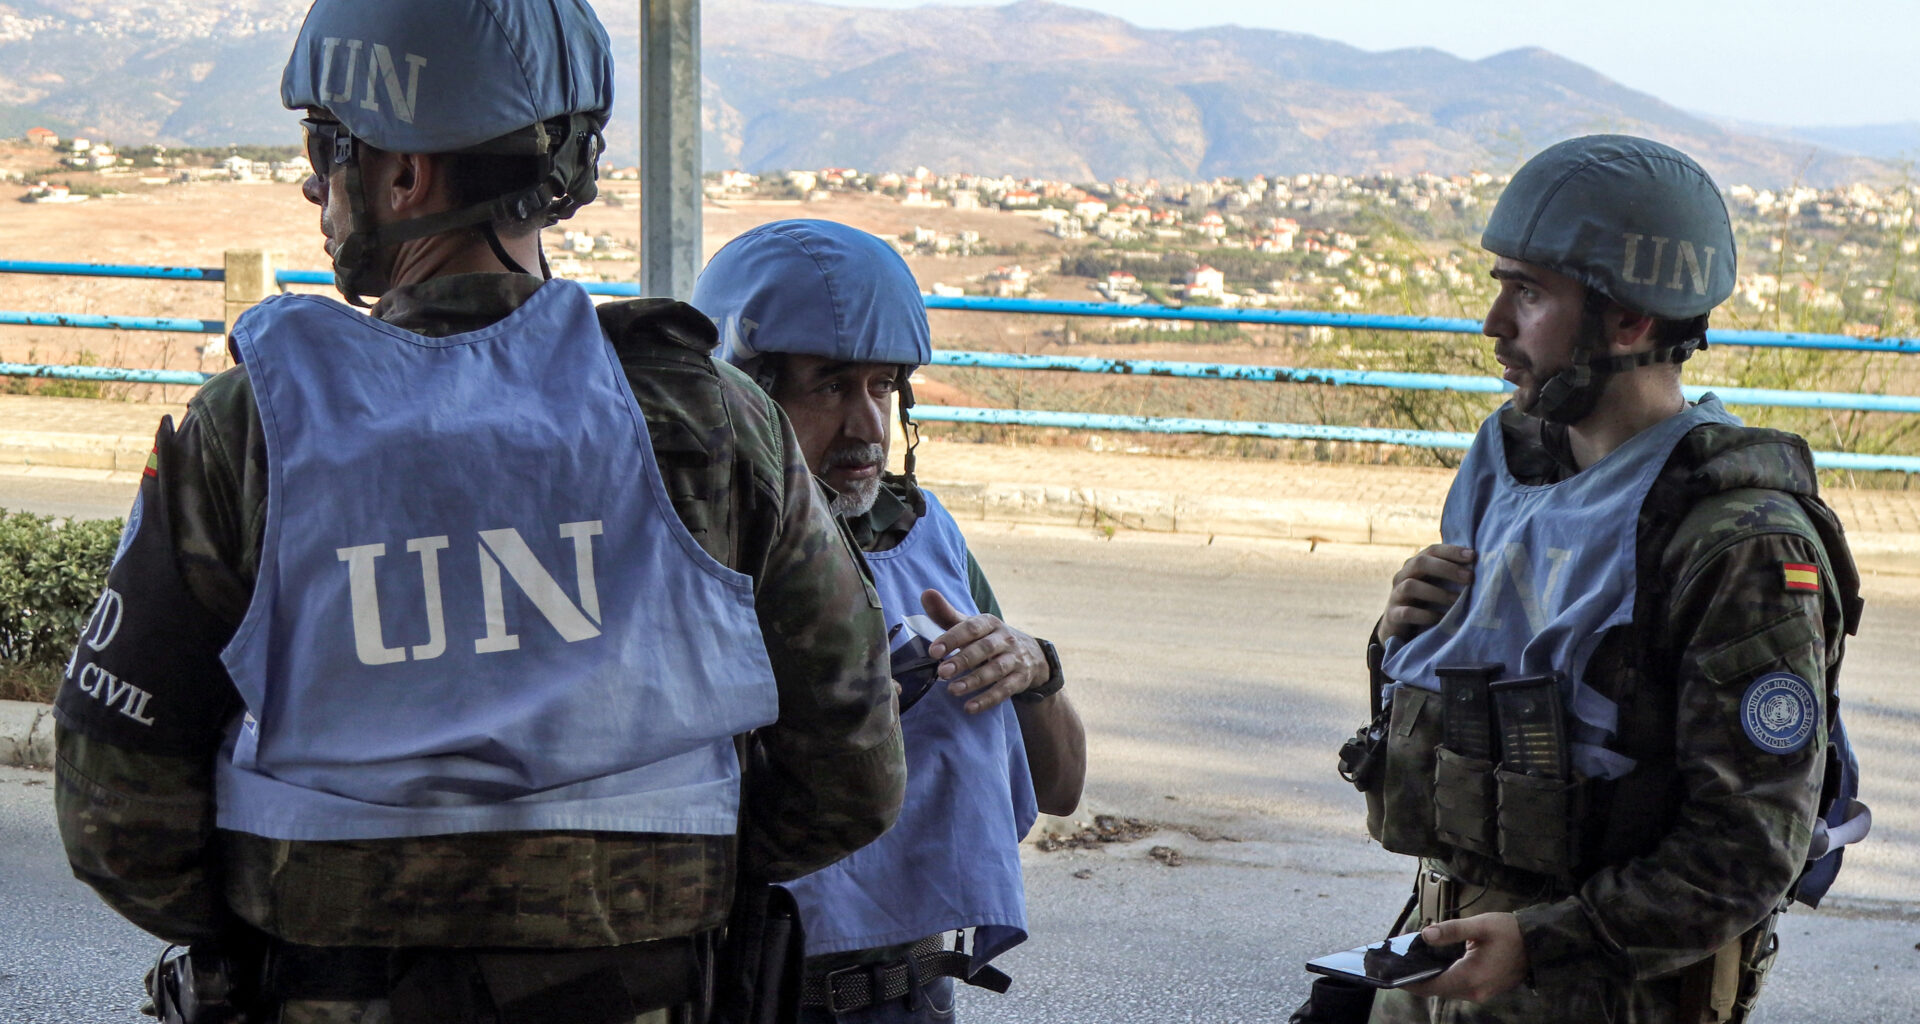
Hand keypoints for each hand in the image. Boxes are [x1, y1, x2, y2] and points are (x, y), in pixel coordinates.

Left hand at [922, 589, 1048, 713]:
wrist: (1031, 654)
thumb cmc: (988, 638)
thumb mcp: (971, 625)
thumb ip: (946, 613)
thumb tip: (926, 593)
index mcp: (990, 622)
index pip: (971, 627)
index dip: (952, 638)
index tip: (933, 651)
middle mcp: (1005, 638)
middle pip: (984, 648)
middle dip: (963, 660)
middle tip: (941, 672)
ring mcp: (1015, 659)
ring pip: (995, 670)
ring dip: (974, 681)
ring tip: (952, 690)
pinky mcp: (1021, 679)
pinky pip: (1005, 690)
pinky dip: (988, 699)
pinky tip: (970, 708)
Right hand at [1377, 543, 1475, 645]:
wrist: (1400, 627)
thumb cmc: (1426, 602)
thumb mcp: (1436, 585)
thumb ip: (1451, 575)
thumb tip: (1483, 567)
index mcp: (1414, 565)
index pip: (1432, 550)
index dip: (1451, 551)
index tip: (1473, 556)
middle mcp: (1402, 576)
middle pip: (1419, 563)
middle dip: (1446, 568)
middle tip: (1469, 578)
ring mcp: (1396, 595)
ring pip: (1411, 586)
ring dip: (1437, 592)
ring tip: (1457, 600)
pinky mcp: (1393, 615)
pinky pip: (1407, 612)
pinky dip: (1426, 615)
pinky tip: (1442, 618)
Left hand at [1403, 913, 1528, 1003]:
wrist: (1539, 943)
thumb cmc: (1509, 932)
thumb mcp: (1479, 926)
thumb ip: (1451, 930)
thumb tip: (1425, 935)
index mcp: (1470, 977)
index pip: (1431, 985)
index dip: (1411, 982)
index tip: (1392, 976)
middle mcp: (1474, 991)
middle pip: (1438, 990)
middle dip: (1418, 980)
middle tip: (1400, 965)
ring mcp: (1481, 993)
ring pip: (1448, 990)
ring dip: (1432, 980)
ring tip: (1415, 964)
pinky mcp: (1486, 990)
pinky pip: (1460, 988)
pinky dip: (1446, 979)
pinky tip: (1438, 965)